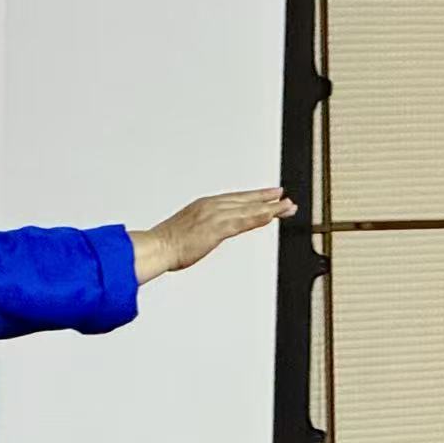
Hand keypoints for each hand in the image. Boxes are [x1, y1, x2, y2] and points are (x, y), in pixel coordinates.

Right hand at [132, 188, 295, 283]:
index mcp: (203, 205)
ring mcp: (215, 216)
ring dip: (270, 207)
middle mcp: (211, 206)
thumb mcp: (186, 230)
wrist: (156, 247)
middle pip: (246, 200)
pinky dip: (260, 217)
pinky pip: (244, 221)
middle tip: (284, 197)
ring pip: (249, 209)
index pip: (234, 199)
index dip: (253, 197)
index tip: (266, 195)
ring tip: (287, 207)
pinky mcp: (218, 228)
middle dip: (266, 198)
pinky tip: (272, 216)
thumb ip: (201, 229)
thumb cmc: (166, 243)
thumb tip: (206, 235)